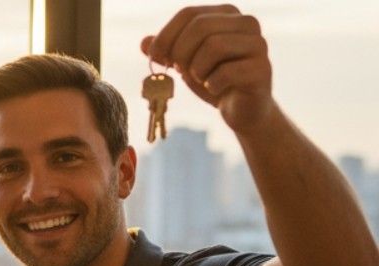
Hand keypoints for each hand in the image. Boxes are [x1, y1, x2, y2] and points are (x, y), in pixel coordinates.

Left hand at [142, 5, 273, 132]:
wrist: (243, 109)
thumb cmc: (212, 80)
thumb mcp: (185, 63)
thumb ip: (166, 50)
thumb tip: (144, 43)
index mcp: (226, 14)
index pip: (188, 14)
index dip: (166, 36)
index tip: (156, 58)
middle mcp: (246, 23)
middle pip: (200, 27)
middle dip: (180, 53)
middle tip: (179, 71)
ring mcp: (258, 44)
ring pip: (214, 46)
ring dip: (197, 69)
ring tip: (200, 79)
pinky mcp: (262, 69)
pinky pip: (226, 72)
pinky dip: (212, 84)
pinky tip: (214, 88)